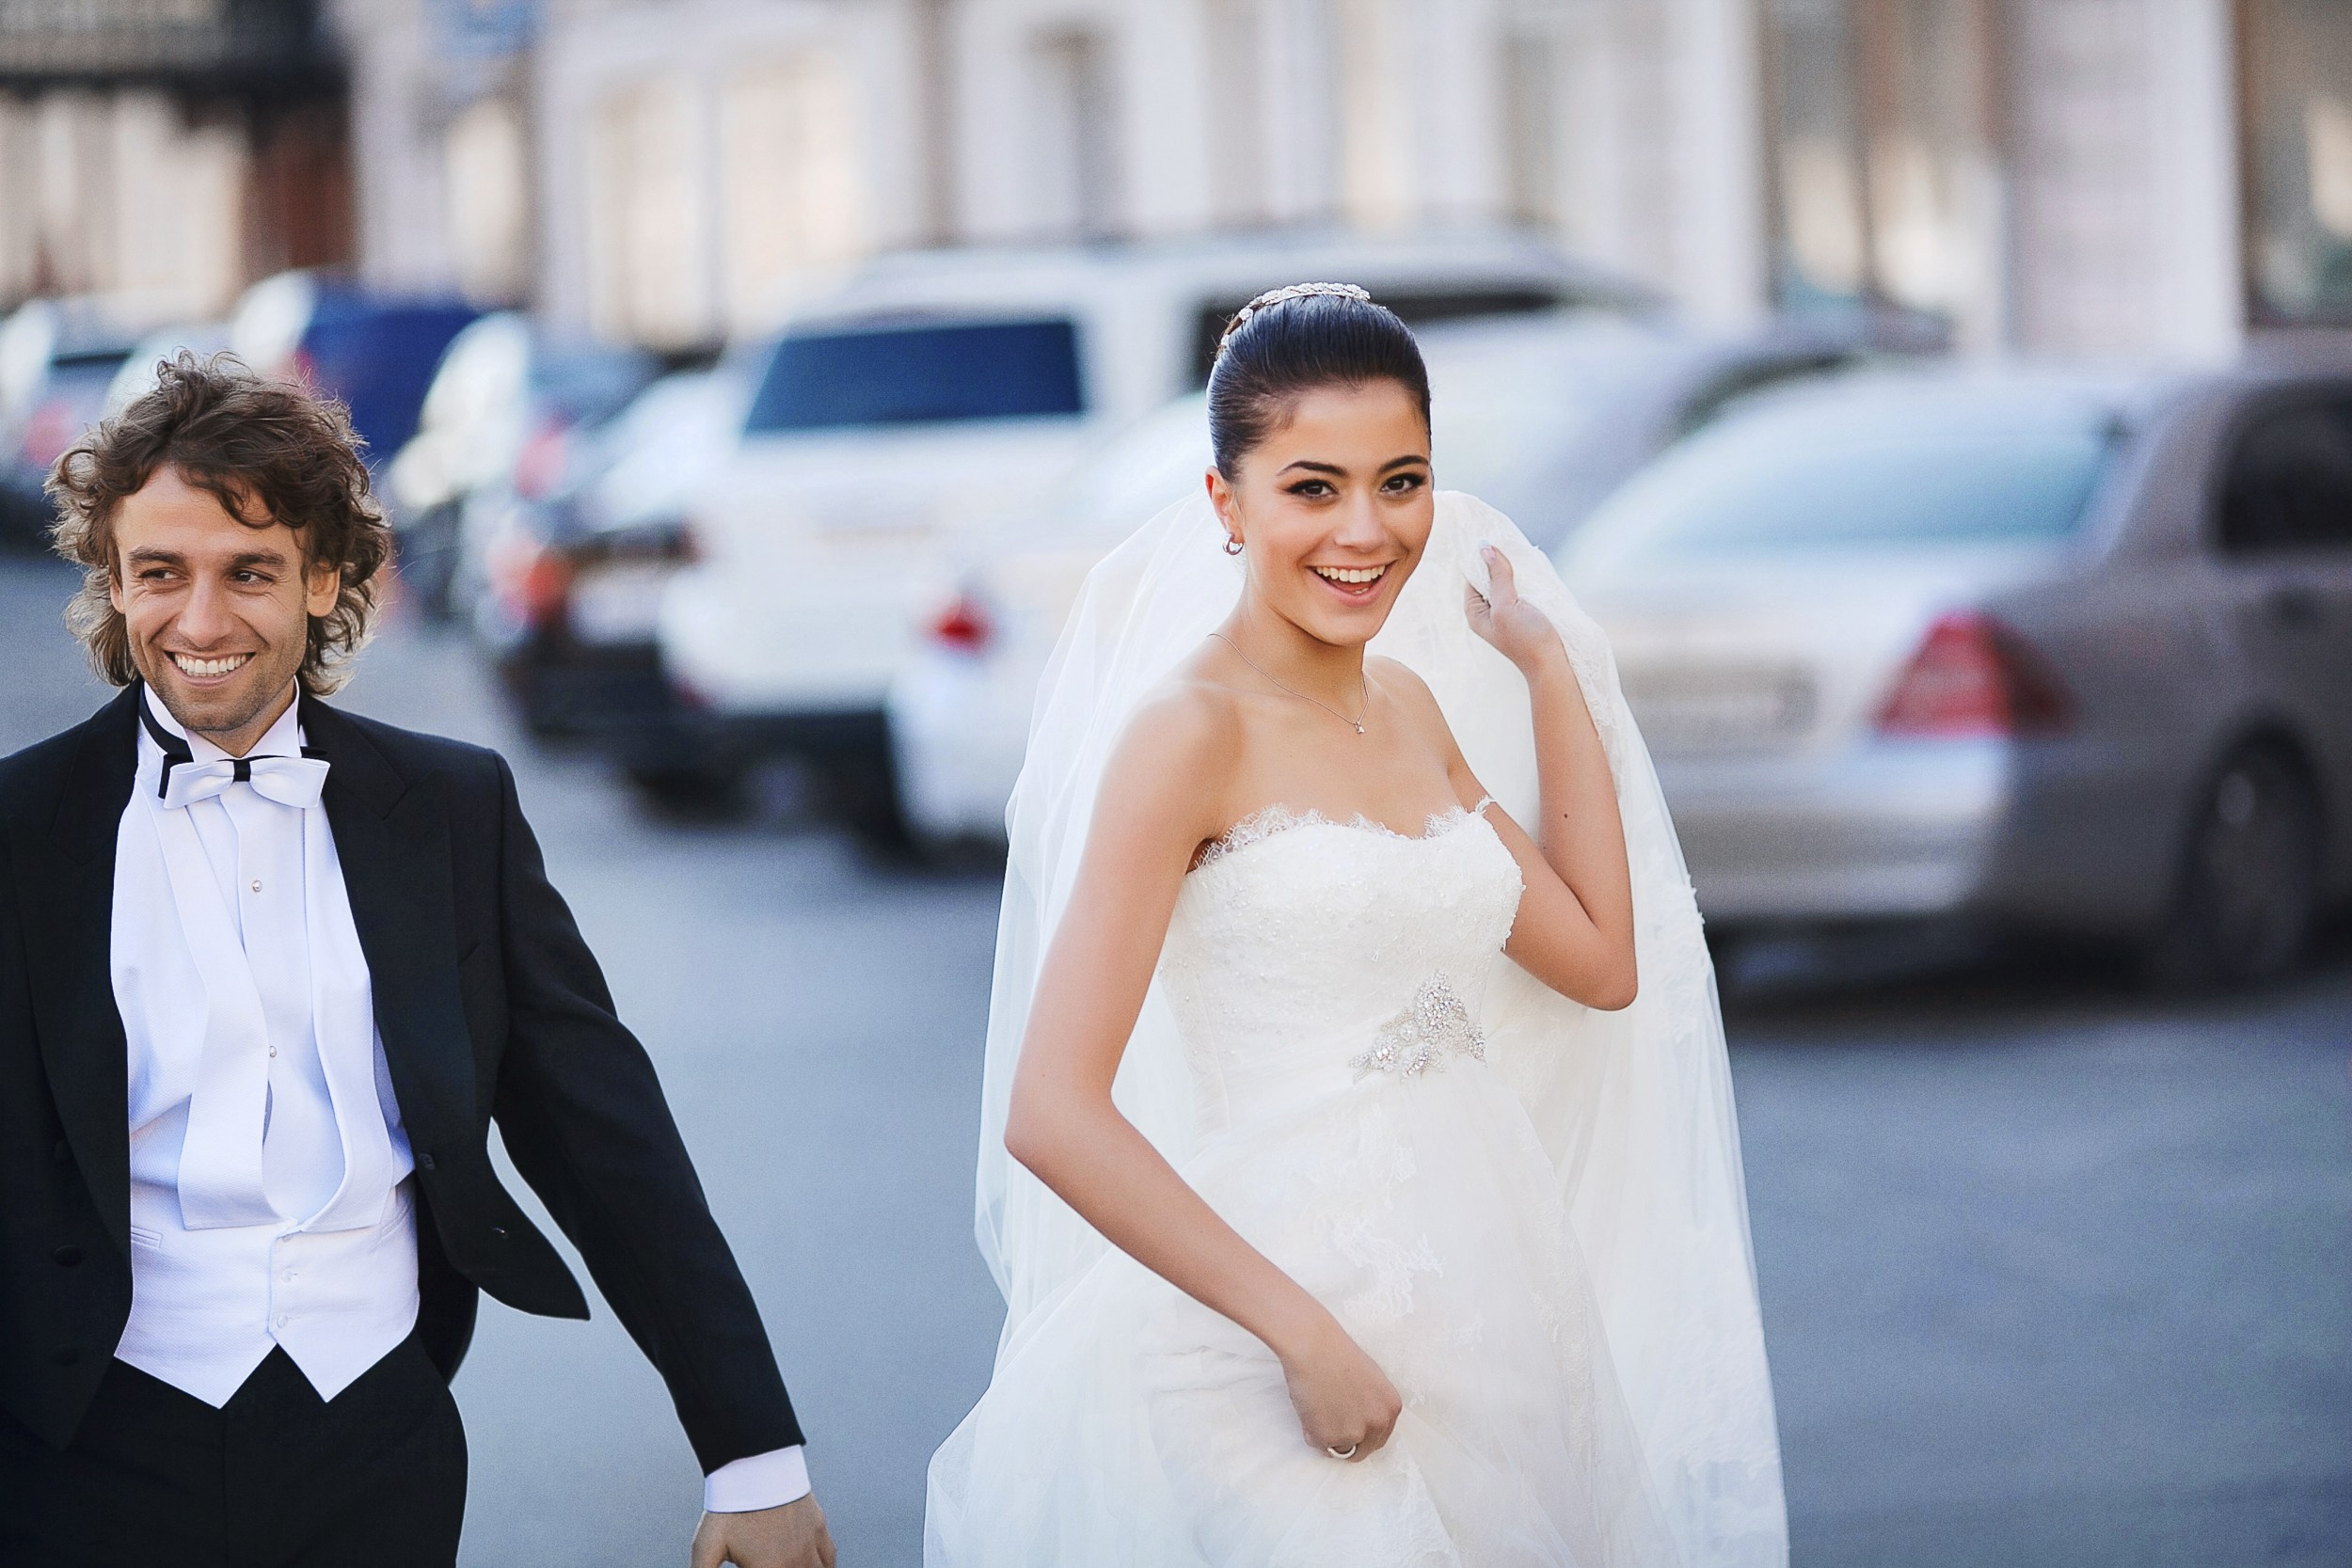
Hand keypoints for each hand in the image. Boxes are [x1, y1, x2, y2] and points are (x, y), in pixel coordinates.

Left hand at [691, 1494, 834, 1567]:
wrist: (756, 1464)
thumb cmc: (730, 1506)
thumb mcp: (706, 1547)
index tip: (749, 1565)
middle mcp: (794, 1562)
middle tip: (767, 1563)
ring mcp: (809, 1545)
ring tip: (791, 1566)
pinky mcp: (818, 1528)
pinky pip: (829, 1558)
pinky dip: (824, 1566)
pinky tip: (814, 1566)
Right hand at [1275, 1313, 1402, 1461]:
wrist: (1313, 1345)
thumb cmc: (1335, 1354)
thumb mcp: (1370, 1380)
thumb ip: (1371, 1405)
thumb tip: (1361, 1422)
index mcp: (1391, 1408)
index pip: (1379, 1438)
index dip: (1362, 1435)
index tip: (1348, 1427)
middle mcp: (1378, 1423)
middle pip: (1363, 1450)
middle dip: (1346, 1442)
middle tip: (1329, 1422)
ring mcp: (1355, 1432)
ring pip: (1338, 1449)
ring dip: (1327, 1435)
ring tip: (1318, 1406)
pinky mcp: (1329, 1437)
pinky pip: (1317, 1444)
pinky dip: (1310, 1430)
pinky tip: (1310, 1406)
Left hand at [1465, 545, 1567, 677]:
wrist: (1553, 664)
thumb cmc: (1526, 639)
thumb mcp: (1506, 606)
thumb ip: (1497, 577)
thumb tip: (1485, 548)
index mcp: (1475, 612)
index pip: (1471, 577)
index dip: (1479, 559)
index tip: (1488, 537)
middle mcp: (1488, 612)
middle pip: (1488, 578)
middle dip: (1497, 562)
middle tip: (1507, 539)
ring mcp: (1506, 612)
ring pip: (1505, 582)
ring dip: (1512, 569)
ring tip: (1520, 551)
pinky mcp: (1524, 613)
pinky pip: (1520, 589)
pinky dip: (1523, 578)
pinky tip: (1531, 568)